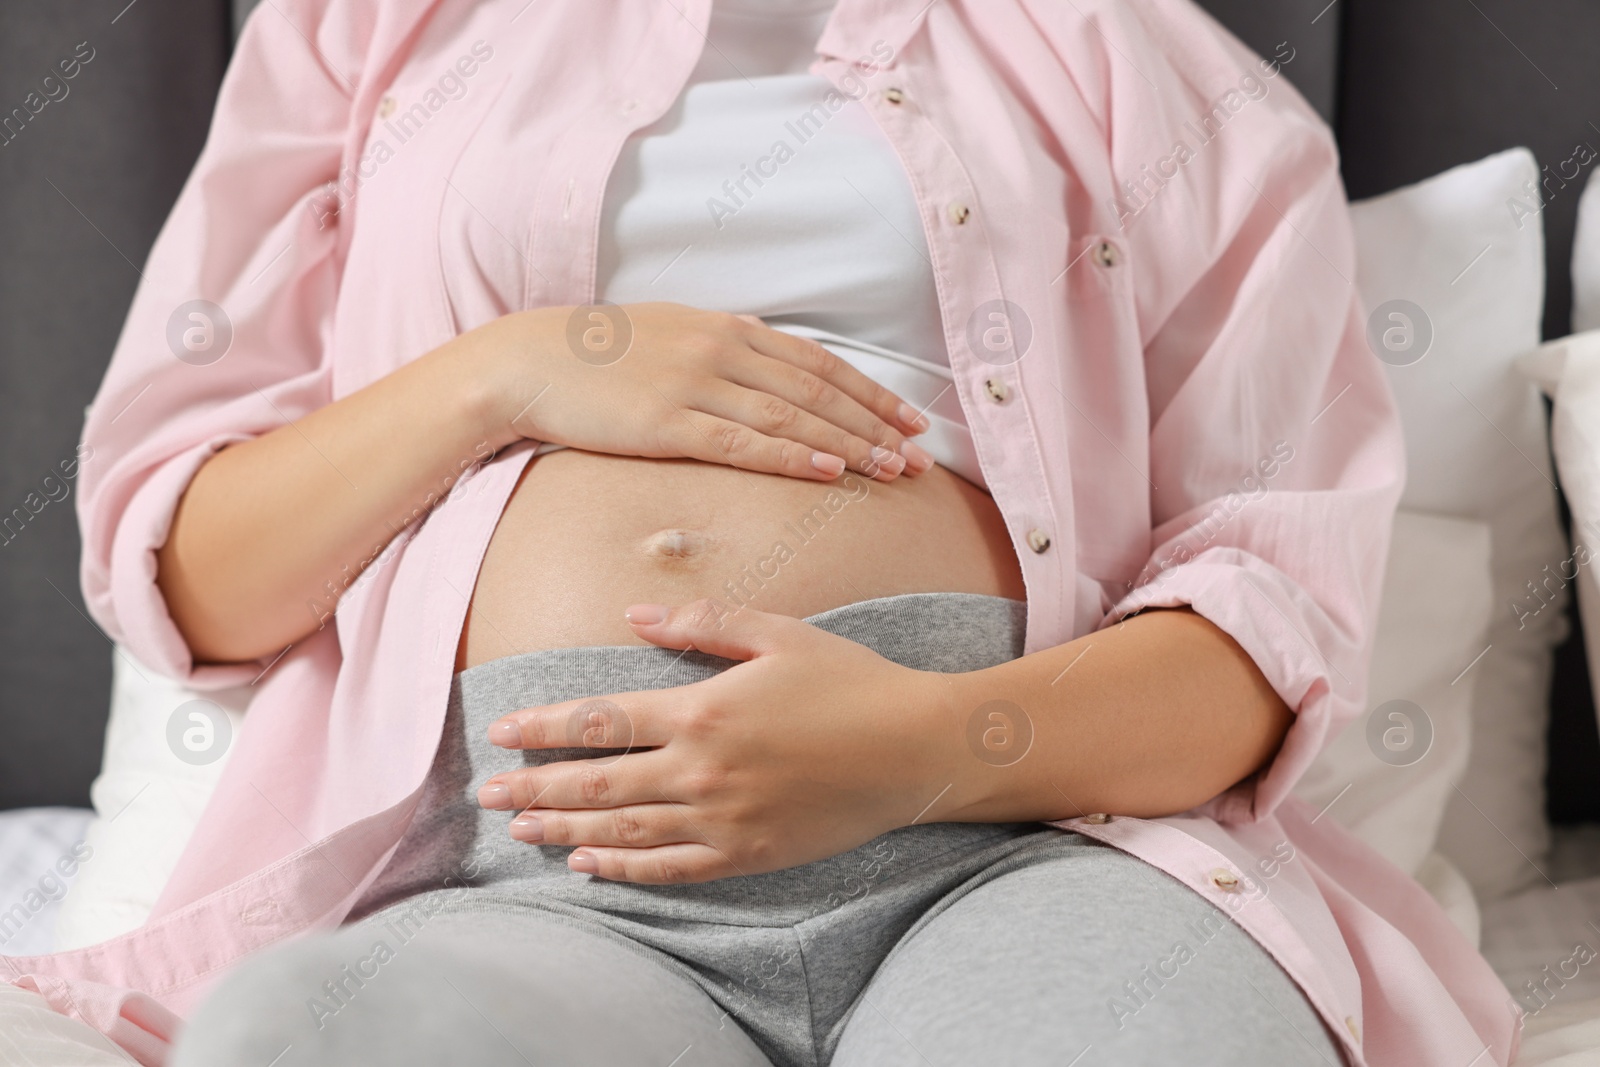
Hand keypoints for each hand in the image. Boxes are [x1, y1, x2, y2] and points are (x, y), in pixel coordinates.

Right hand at [458, 301, 934, 481]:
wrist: (527, 362)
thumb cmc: (597, 355)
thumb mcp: (670, 333)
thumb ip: (721, 344)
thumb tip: (765, 351)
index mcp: (726, 327)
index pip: (818, 362)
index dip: (870, 391)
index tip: (910, 417)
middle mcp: (721, 349)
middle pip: (818, 389)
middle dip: (875, 423)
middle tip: (919, 454)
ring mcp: (695, 384)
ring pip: (792, 416)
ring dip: (848, 443)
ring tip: (891, 469)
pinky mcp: (667, 422)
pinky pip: (743, 442)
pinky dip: (790, 456)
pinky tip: (828, 470)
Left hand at [473, 599, 957, 882]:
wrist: (916, 749)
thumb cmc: (851, 682)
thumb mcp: (780, 633)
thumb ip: (704, 620)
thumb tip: (636, 615)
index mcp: (703, 710)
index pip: (600, 721)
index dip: (544, 728)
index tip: (503, 731)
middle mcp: (702, 770)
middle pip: (596, 783)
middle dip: (535, 789)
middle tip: (487, 795)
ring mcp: (723, 819)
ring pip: (623, 830)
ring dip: (565, 830)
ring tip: (521, 831)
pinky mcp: (748, 855)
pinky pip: (671, 869)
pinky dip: (624, 870)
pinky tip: (588, 865)